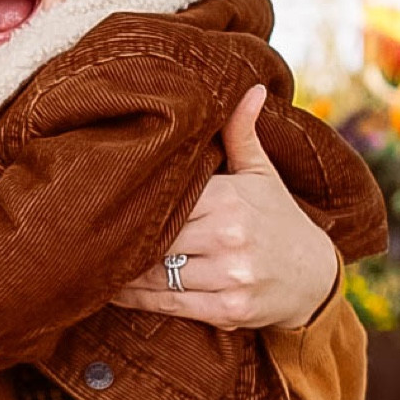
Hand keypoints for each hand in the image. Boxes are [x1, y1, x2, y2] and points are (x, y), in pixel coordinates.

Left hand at [111, 85, 339, 329]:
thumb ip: (241, 135)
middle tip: (84, 232)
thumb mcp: (262, 175)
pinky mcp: (227, 311)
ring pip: (155, 274)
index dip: (131, 202)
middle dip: (121, 238)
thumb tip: (247, 88)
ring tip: (89, 261)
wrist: (315, 278)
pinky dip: (135, 298)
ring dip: (121, 271)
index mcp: (231, 198)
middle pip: (155, 237)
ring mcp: (230, 277)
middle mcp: (230, 237)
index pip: (165, 199)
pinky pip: (167, 305)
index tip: (101, 198)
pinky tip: (112, 289)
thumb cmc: (278, 220)